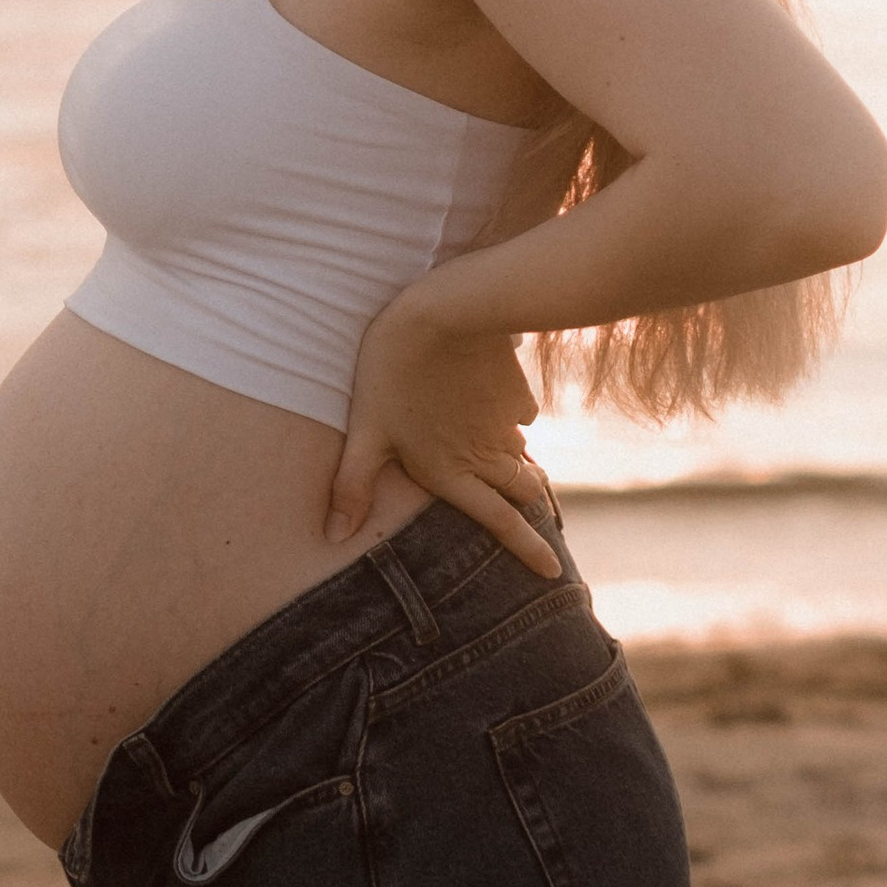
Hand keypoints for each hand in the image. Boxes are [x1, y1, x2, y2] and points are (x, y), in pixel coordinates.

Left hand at [326, 288, 562, 577]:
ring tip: (512, 464)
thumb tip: (333, 537)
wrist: (444, 312)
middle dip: (533, 508)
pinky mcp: (517, 391)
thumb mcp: (365, 431)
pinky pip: (522, 414)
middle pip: (524, 492)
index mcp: (452, 472)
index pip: (501, 523)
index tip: (552, 573)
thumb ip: (351, 486)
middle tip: (539, 519)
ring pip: (524, 454)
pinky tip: (495, 403)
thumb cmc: (393, 372)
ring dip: (521, 464)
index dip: (529, 551)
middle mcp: (488, 455)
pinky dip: (512, 417)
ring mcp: (507, 423)